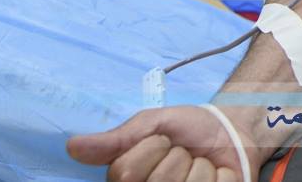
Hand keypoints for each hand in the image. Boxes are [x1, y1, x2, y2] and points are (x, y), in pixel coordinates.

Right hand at [68, 105, 273, 181]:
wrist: (229, 130)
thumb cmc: (186, 130)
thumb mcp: (150, 125)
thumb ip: (115, 140)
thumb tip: (72, 146)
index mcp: (127, 181)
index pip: (126, 173)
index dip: (151, 149)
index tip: (161, 141)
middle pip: (158, 181)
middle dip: (177, 157)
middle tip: (183, 153)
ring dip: (200, 167)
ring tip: (199, 165)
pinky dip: (220, 176)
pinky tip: (217, 175)